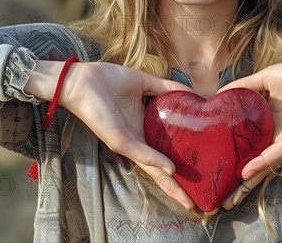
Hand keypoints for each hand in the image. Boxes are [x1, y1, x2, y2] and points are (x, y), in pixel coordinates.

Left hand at [31, 61, 195, 209]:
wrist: (83, 80)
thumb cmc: (108, 80)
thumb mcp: (144, 82)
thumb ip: (167, 87)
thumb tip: (190, 90)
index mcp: (142, 126)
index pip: (163, 148)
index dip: (179, 159)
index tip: (198, 170)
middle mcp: (137, 138)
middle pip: (159, 168)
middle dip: (176, 186)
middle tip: (195, 202)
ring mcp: (128, 142)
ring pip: (151, 169)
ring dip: (169, 184)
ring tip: (186, 199)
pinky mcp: (118, 140)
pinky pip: (139, 152)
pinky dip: (155, 161)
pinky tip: (170, 169)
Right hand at [218, 53, 281, 209]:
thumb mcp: (263, 79)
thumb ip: (242, 86)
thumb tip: (218, 94)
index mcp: (268, 119)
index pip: (248, 140)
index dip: (234, 150)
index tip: (215, 159)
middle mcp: (275, 133)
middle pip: (254, 159)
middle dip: (240, 179)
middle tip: (222, 196)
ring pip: (263, 165)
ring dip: (248, 181)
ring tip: (231, 197)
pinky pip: (275, 155)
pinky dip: (260, 164)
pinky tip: (246, 172)